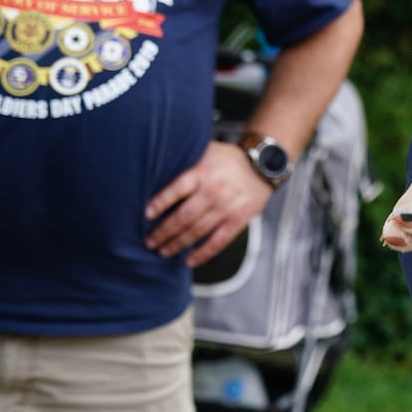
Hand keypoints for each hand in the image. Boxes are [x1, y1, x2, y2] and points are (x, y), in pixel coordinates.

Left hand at [145, 140, 273, 267]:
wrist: (264, 165)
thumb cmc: (230, 159)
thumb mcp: (206, 151)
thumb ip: (186, 161)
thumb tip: (157, 169)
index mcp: (202, 172)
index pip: (176, 189)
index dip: (160, 203)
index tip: (146, 215)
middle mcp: (213, 191)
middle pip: (183, 216)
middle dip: (163, 232)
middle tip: (149, 242)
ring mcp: (226, 207)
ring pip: (197, 231)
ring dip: (177, 244)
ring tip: (162, 252)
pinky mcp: (238, 220)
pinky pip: (217, 241)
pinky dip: (202, 253)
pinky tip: (189, 260)